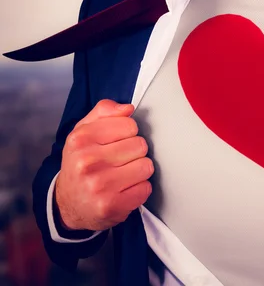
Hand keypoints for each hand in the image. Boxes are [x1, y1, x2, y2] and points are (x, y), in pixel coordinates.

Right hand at [55, 99, 153, 231]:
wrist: (67, 204)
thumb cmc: (80, 163)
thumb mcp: (83, 132)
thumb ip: (104, 112)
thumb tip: (128, 108)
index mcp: (81, 140)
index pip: (129, 125)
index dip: (128, 133)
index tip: (117, 142)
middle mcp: (87, 162)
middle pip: (140, 145)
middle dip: (134, 152)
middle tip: (119, 161)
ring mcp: (99, 186)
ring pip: (146, 166)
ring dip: (139, 171)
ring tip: (123, 175)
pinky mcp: (112, 205)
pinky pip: (146, 188)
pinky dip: (139, 189)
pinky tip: (124, 190)